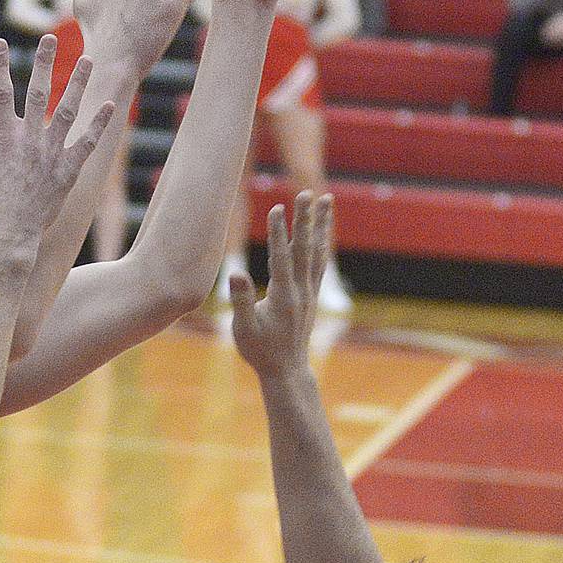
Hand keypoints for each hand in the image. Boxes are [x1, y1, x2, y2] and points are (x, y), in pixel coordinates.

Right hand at [0, 36, 115, 248]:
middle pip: (38, 92)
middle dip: (44, 62)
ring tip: (87, 59)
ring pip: (68, 110)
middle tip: (50, 37)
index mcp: (3, 135)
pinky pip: (87, 142)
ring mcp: (51, 153)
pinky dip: (99, 124)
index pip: (0, 91)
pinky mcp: (68, 170)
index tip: (0, 42)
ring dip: (78, 83)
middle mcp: (29, 138)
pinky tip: (109, 105)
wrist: (7, 234)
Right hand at [228, 190, 332, 378]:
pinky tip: (323, 229)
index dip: (279, 232)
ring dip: (321, 224)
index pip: (281, 257)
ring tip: (326, 199)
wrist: (286, 370)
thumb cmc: (260, 350)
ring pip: (318, 251)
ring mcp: (309, 291)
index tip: (278, 208)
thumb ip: (241, 301)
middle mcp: (301, 290)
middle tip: (308, 192)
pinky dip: (322, 241)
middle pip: (305, 247)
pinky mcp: (311, 294)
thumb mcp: (244, 329)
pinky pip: (320, 261)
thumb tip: (236, 274)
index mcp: (283, 296)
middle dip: (306, 218)